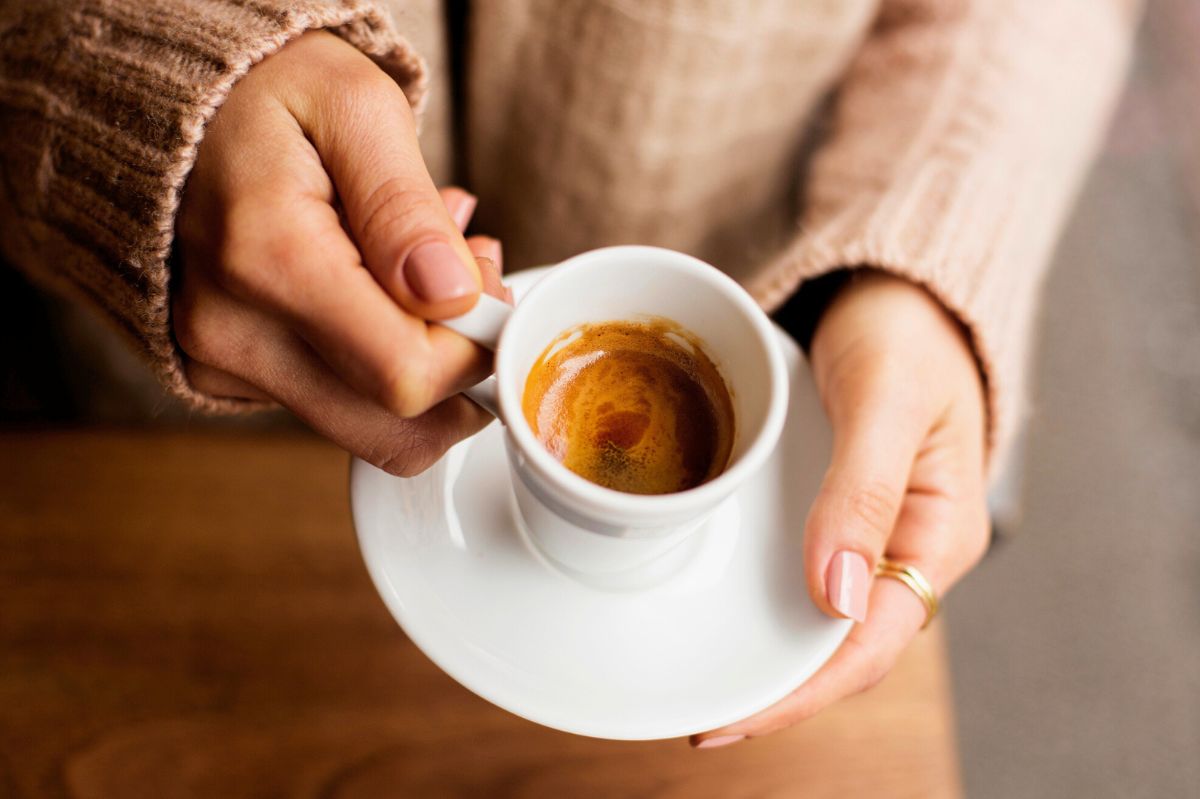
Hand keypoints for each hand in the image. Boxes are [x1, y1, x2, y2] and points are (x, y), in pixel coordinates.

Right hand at [174, 31, 508, 475]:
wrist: (178, 102)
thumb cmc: (271, 91)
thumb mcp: (356, 107)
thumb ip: (405, 208)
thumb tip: (450, 296)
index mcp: (267, 258)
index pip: (406, 376)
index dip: (476, 349)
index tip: (489, 286)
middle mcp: (231, 331)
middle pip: (392, 428)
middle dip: (460, 369)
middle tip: (468, 281)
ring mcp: (222, 362)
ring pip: (370, 426)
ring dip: (425, 363)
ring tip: (426, 269)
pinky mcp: (227, 375)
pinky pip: (336, 404)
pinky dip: (379, 359)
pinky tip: (381, 287)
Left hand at [691, 271, 990, 747]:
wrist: (897, 287)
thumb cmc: (907, 331)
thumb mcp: (886, 399)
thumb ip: (863, 489)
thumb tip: (833, 596)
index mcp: (937, 535)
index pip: (870, 644)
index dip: (802, 692)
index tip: (731, 719)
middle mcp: (903, 548)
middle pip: (839, 647)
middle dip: (774, 691)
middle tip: (697, 718)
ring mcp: (868, 533)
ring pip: (816, 617)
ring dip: (763, 654)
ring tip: (695, 680)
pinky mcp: (834, 510)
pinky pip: (799, 572)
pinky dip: (760, 600)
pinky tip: (715, 608)